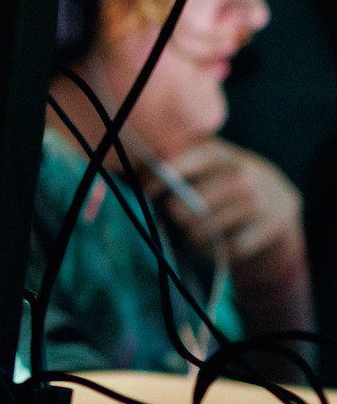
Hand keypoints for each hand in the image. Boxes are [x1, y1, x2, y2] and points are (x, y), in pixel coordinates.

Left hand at [150, 139, 303, 274]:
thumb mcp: (202, 159)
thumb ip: (170, 161)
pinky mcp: (267, 228)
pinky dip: (212, 250)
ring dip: (190, 236)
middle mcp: (239, 174)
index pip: (177, 166)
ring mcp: (257, 202)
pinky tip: (209, 243)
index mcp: (215, 153)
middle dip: (175, 215)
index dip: (156, 182)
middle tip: (175, 214)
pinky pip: (226, 249)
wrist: (275, 195)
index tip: (146, 192)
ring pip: (204, 231)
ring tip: (189, 230)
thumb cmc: (219, 176)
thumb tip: (128, 172)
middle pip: (187, 206)